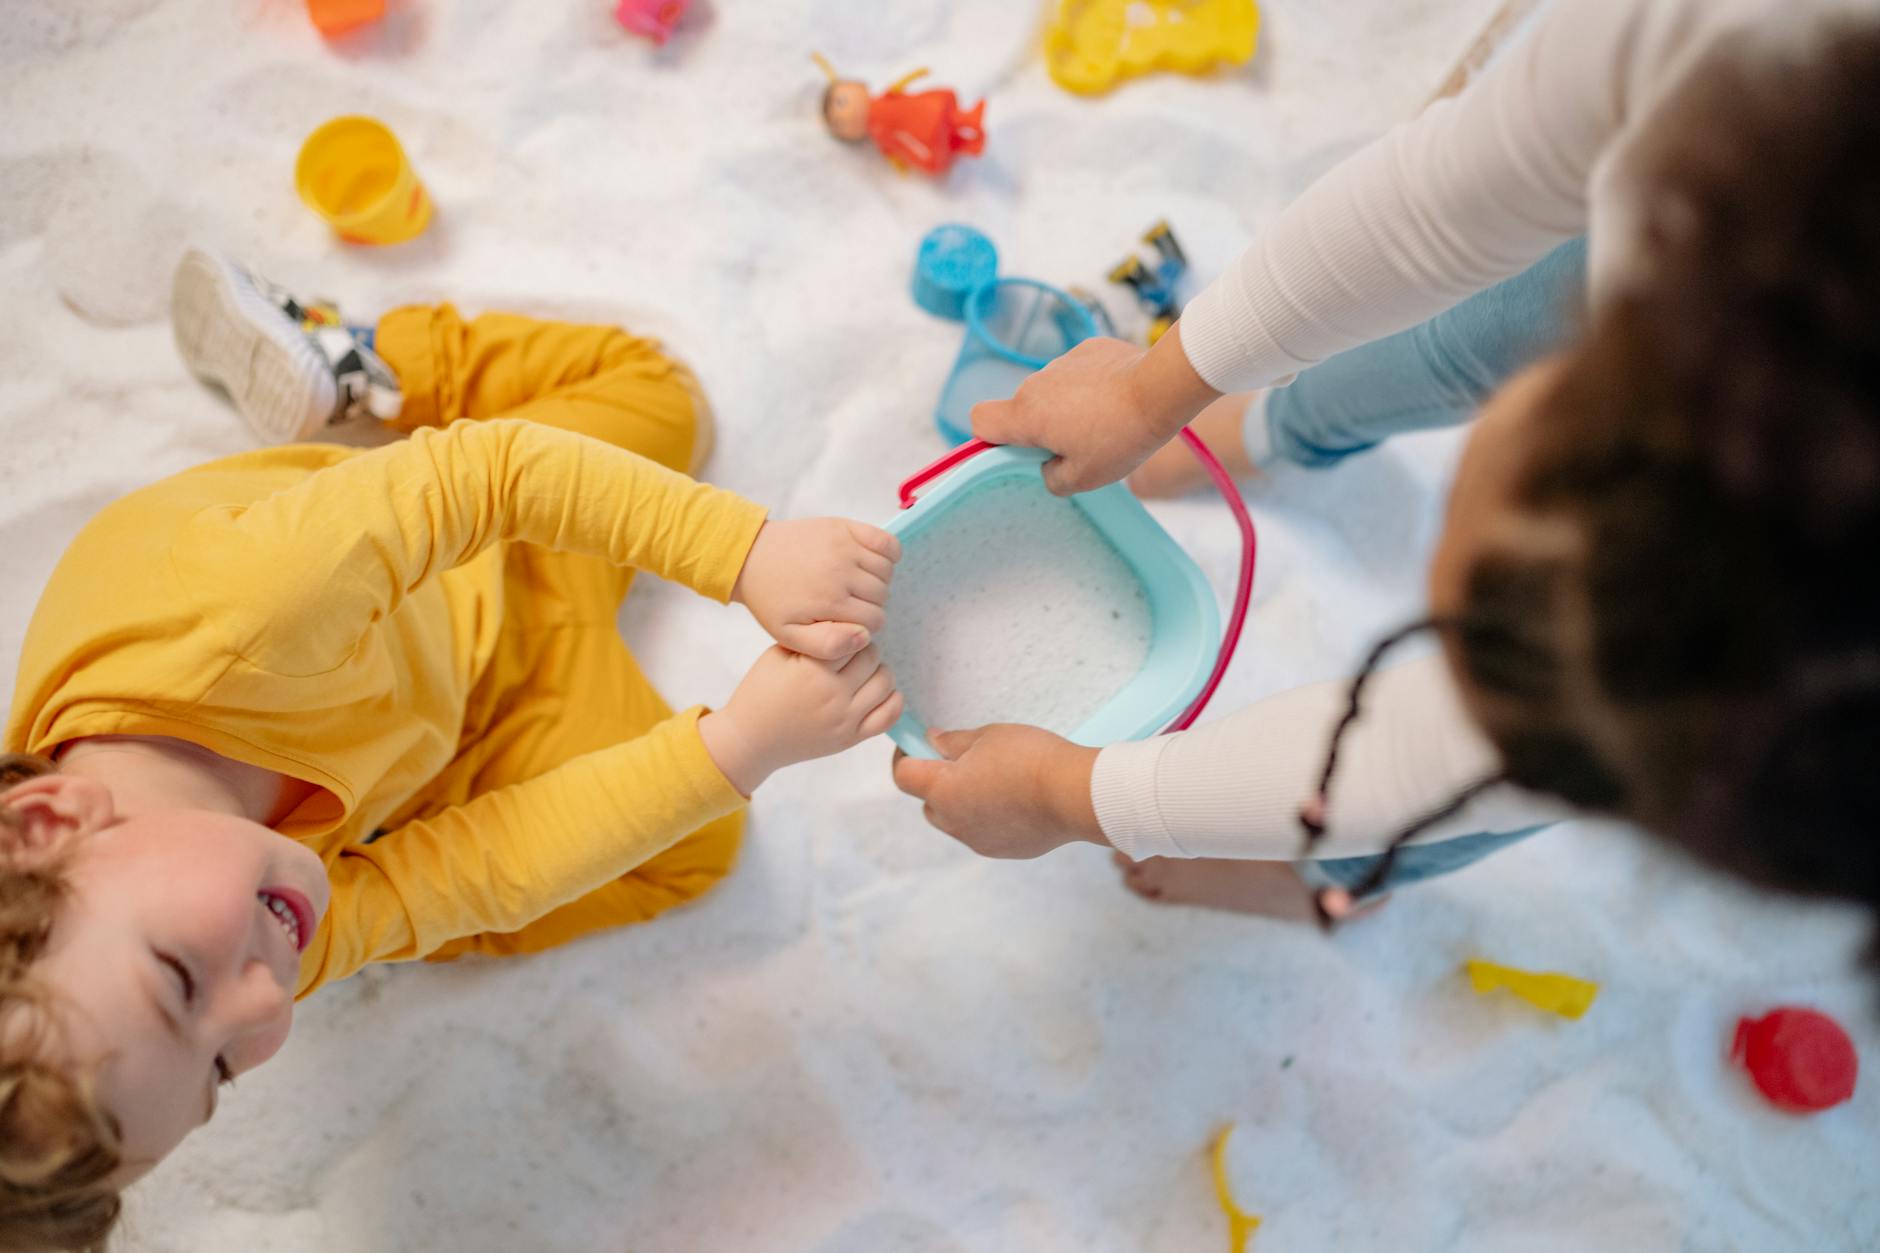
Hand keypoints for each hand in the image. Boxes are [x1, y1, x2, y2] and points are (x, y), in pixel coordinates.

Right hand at [699, 644, 901, 794]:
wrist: (752, 738)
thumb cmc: (761, 692)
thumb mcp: (777, 654)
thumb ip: (812, 639)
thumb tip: (847, 625)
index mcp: (813, 670)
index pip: (852, 638)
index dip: (849, 632)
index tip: (842, 635)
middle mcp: (832, 694)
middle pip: (872, 657)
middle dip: (864, 649)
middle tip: (851, 653)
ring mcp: (845, 719)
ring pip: (885, 682)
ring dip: (878, 671)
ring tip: (862, 672)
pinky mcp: (851, 738)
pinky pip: (890, 716)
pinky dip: (892, 699)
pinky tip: (879, 692)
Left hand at [732, 518, 900, 660]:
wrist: (751, 557)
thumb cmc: (772, 600)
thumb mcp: (790, 635)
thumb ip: (829, 646)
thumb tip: (864, 638)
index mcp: (830, 602)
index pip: (875, 621)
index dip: (865, 625)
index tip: (848, 621)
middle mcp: (841, 572)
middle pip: (883, 596)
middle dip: (870, 604)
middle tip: (848, 602)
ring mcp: (844, 546)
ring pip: (887, 571)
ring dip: (878, 581)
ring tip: (856, 584)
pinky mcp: (844, 527)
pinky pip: (886, 542)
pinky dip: (888, 553)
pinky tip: (870, 563)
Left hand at [890, 724, 1105, 858]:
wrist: (1074, 793)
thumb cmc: (1030, 758)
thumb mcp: (988, 736)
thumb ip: (953, 742)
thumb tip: (933, 742)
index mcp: (942, 789)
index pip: (903, 775)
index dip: (906, 755)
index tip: (919, 744)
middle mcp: (953, 821)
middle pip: (927, 802)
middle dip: (936, 781)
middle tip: (961, 760)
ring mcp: (976, 840)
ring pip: (955, 820)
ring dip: (962, 802)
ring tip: (993, 780)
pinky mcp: (1002, 850)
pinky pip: (982, 831)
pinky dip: (987, 816)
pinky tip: (1014, 799)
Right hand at [970, 325, 1219, 495]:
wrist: (1161, 389)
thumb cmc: (1120, 435)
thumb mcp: (1084, 478)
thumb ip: (1052, 479)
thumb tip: (1048, 468)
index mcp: (1027, 414)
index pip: (980, 420)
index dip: (991, 438)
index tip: (1019, 451)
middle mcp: (1037, 383)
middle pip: (1022, 409)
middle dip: (1041, 428)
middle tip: (1078, 447)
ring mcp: (1063, 362)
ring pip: (1052, 391)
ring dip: (1068, 407)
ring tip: (1105, 423)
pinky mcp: (1089, 349)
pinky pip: (1078, 373)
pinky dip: (1090, 386)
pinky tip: (1117, 398)